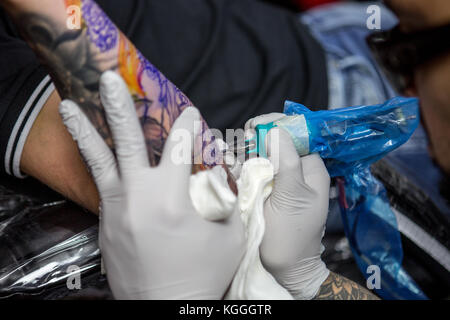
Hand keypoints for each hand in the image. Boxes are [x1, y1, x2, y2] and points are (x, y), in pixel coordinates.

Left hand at [59, 71, 244, 299]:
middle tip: (109, 80)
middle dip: (121, 107)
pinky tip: (94, 154)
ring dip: (85, 130)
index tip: (192, 113)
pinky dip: (98, 166)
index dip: (190, 124)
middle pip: (130, 141)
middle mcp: (140, 195)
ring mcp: (117, 208)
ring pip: (99, 161)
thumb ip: (228, 202)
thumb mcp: (230, 236)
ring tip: (68, 105)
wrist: (166, 307)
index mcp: (174, 197)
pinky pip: (101, 186)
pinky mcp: (105, 222)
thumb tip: (224, 180)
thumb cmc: (202, 273)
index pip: (184, 146)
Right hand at [245, 113, 330, 299]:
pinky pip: (254, 168)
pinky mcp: (265, 190)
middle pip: (277, 140)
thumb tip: (276, 130)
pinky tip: (231, 162)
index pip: (296, 133)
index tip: (253, 126)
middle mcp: (297, 170)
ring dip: (247, 148)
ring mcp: (280, 180)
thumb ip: (287, 162)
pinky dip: (242, 163)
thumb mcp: (292, 197)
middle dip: (257, 136)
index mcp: (311, 168)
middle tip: (240, 140)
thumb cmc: (291, 236)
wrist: (283, 268)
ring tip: (233, 151)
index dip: (275, 125)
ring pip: (263, 153)